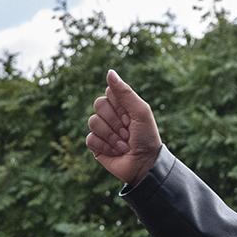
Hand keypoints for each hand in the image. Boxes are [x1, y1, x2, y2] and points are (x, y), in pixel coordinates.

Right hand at [85, 70, 161, 184]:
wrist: (144, 164)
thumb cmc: (146, 137)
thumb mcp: (139, 111)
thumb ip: (124, 92)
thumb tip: (109, 72)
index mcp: (121, 104)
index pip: (109, 92)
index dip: (119, 104)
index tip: (130, 116)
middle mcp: (110, 115)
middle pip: (98, 105)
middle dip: (114, 121)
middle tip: (127, 132)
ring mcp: (102, 130)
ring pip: (93, 122)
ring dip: (111, 136)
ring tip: (123, 145)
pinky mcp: (96, 145)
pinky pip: (90, 139)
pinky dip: (104, 146)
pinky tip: (115, 152)